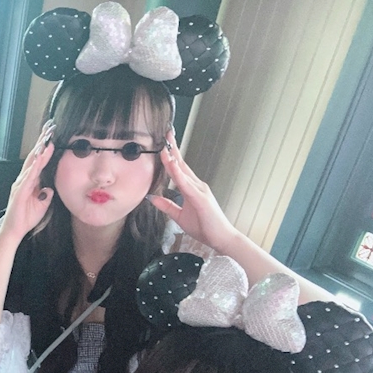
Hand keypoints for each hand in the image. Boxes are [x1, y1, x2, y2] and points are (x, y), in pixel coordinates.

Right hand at [0, 120, 56, 241]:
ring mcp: (21, 184)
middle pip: (34, 157)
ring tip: (46, 139)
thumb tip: (51, 187)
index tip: (53, 136)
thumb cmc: (26, 217)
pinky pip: (28, 176)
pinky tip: (39, 158)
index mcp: (30, 181)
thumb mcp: (42, 204)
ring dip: (39, 151)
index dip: (45, 149)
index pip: (39, 161)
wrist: (14, 230)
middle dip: (41, 143)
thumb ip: (47, 194)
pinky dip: (34, 166)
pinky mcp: (19, 191)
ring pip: (31, 163)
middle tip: (49, 128)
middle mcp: (24, 179)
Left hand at [146, 129, 238, 250]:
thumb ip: (166, 205)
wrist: (221, 238)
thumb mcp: (179, 216)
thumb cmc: (204, 227)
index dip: (171, 156)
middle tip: (166, 133)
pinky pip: (187, 184)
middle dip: (173, 148)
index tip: (163, 143)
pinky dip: (178, 174)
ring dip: (173, 158)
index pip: (179, 169)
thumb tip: (151, 198)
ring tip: (164, 146)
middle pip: (182, 164)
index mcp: (192, 188)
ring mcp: (200, 190)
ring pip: (183, 171)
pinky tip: (172, 166)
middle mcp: (197, 185)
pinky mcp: (201, 199)